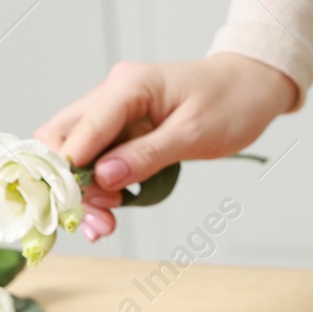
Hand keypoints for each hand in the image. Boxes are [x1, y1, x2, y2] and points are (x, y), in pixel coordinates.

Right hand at [34, 53, 298, 240]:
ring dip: (83, 191)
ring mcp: (114, 110)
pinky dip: (98, 185)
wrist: (251, 85)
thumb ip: (147, 155)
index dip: (70, 173)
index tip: (79, 209)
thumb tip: (103, 178)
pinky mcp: (122, 127)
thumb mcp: (194, 134)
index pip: (79, 131)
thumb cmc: (231, 102)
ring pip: (74, 152)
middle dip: (69, 184)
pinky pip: (97, 157)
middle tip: (97, 221)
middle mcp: (111, 93)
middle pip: (60, 139)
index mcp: (127, 86)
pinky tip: (110, 211)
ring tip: (105, 225)